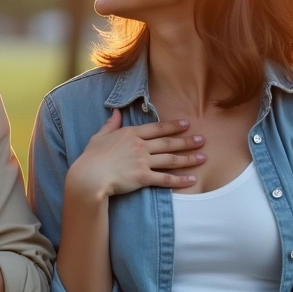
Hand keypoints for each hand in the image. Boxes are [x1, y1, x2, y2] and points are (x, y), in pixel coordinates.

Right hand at [66, 109, 205, 199]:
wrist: (89, 176)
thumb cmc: (91, 157)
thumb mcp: (99, 136)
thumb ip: (110, 124)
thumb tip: (116, 111)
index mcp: (130, 134)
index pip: (157, 128)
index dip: (173, 126)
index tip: (186, 124)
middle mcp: (140, 146)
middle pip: (168, 142)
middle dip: (187, 140)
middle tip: (202, 139)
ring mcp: (143, 161)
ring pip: (171, 159)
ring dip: (188, 158)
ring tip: (203, 157)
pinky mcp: (143, 178)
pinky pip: (165, 179)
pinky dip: (180, 180)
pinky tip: (192, 179)